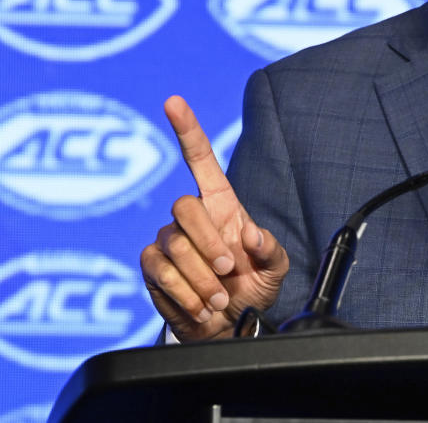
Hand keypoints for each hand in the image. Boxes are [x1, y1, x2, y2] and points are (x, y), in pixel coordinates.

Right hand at [140, 96, 288, 340]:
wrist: (229, 327)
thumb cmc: (252, 287)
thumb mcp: (275, 268)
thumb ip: (271, 249)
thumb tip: (250, 234)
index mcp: (221, 203)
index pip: (199, 158)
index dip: (187, 129)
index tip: (173, 101)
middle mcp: (191, 217)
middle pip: (185, 206)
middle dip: (209, 243)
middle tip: (230, 270)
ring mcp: (168, 240)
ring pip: (176, 246)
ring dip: (203, 278)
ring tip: (219, 297)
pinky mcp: (152, 266)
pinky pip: (160, 271)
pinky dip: (186, 293)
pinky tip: (201, 306)